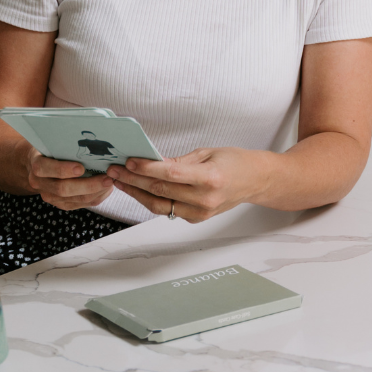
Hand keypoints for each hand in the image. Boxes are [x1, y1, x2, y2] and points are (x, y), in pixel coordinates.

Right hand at [27, 149, 113, 210]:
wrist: (41, 163)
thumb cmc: (52, 148)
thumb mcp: (53, 141)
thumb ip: (65, 143)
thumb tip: (90, 139)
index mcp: (36, 164)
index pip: (43, 168)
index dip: (62, 170)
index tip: (81, 168)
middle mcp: (39, 182)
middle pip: (62, 189)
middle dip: (87, 185)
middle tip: (106, 178)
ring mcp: (49, 195)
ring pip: (73, 199)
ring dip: (95, 192)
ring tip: (110, 182)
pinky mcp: (60, 203)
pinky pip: (79, 205)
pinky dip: (95, 197)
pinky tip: (106, 189)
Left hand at [107, 147, 272, 223]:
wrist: (255, 181)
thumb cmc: (235, 163)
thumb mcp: (207, 153)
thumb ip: (179, 160)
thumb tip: (151, 161)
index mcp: (210, 178)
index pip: (171, 174)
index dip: (147, 168)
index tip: (129, 161)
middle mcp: (205, 199)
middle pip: (160, 190)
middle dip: (133, 179)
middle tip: (115, 170)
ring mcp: (200, 212)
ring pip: (159, 205)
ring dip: (136, 193)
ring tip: (120, 181)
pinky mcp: (196, 219)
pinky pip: (167, 209)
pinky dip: (151, 199)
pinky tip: (139, 189)